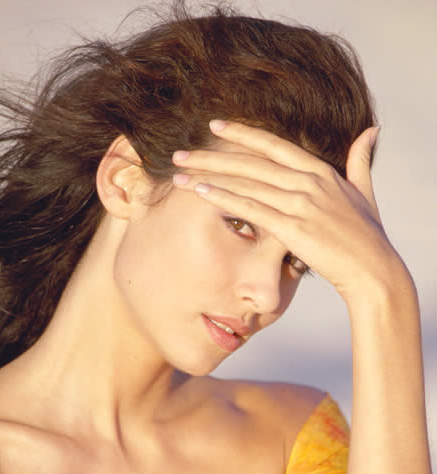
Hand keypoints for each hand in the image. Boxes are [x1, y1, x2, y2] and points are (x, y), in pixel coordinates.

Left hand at [171, 120, 402, 301]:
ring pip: (245, 183)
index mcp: (321, 171)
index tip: (214, 126)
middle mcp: (308, 181)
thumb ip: (360, 160)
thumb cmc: (367, 234)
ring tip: (179, 173)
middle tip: (181, 153)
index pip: (273, 145)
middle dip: (211, 156)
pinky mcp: (293, 228)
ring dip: (209, 176)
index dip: (241, 133)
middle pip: (250, 163)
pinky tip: (201, 191)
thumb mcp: (365, 191)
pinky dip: (224, 198)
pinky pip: (251, 209)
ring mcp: (300, 203)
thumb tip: (371, 129)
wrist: (373, 268)